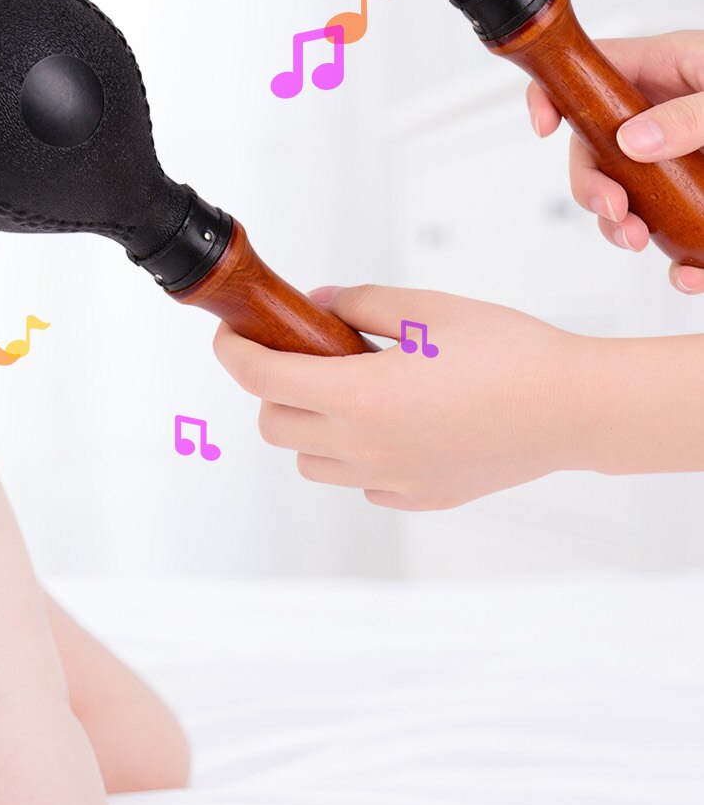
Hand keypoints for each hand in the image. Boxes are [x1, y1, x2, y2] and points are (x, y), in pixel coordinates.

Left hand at [214, 284, 582, 510]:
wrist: (574, 408)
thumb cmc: (509, 352)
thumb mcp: (426, 309)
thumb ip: (357, 306)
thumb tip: (316, 306)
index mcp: (360, 396)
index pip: (261, 378)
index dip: (233, 352)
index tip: (229, 336)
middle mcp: (364, 447)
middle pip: (273, 426)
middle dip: (271, 390)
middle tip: (299, 360)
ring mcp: (388, 480)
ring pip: (309, 462)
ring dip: (308, 428)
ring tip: (347, 394)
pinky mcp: (416, 497)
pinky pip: (357, 483)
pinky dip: (352, 457)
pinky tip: (387, 425)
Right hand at [526, 29, 703, 293]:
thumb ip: (690, 113)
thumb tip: (633, 138)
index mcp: (670, 69)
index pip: (589, 72)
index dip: (553, 95)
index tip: (543, 127)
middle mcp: (667, 114)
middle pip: (596, 147)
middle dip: (592, 186)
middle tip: (611, 212)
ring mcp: (682, 159)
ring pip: (627, 193)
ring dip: (623, 227)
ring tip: (639, 243)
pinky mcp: (702, 200)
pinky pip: (672, 230)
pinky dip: (674, 257)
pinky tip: (687, 270)